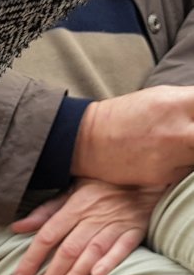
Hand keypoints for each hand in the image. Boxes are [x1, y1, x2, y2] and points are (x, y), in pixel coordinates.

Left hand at [11, 179, 164, 274]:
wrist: (142, 174)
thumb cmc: (100, 187)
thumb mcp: (71, 192)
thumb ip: (45, 212)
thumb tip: (17, 228)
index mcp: (74, 207)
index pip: (47, 236)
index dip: (31, 259)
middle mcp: (93, 216)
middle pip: (68, 249)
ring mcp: (115, 223)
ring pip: (92, 251)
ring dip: (76, 274)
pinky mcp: (135, 230)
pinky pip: (123, 247)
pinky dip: (111, 260)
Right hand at [72, 85, 193, 187]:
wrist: (90, 142)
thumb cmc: (130, 116)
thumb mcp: (164, 97)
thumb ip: (193, 103)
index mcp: (181, 104)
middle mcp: (179, 132)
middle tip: (191, 138)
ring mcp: (172, 158)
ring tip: (182, 145)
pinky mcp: (164, 178)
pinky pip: (188, 172)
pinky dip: (187, 166)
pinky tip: (172, 158)